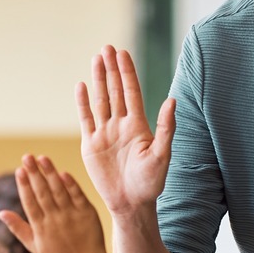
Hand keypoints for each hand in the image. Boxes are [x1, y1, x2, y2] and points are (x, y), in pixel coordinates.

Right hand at [0, 155, 106, 252]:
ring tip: (42, 158)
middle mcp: (55, 220)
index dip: (24, 186)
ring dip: (50, 173)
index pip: (30, 203)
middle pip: (43, 193)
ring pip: (59, 191)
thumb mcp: (33, 245)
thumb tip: (0, 213)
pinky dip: (70, 184)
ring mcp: (72, 216)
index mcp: (41, 227)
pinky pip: (78, 196)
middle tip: (27, 156)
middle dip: (34, 173)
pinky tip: (62, 172)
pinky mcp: (87, 213)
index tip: (19, 170)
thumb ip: (17, 227)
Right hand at [76, 46, 174, 216]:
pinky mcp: (91, 145)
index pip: (131, 92)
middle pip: (115, 91)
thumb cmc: (151, 183)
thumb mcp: (162, 155)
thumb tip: (172, 101)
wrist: (131, 204)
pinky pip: (86, 119)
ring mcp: (105, 134)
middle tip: (106, 47)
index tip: (122, 53)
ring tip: (95, 59)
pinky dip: (83, 103)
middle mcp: (121, 125)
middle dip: (111, 69)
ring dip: (98, 80)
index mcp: (138, 126)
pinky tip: (81, 86)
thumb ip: (166, 128)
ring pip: (100, 101)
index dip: (127, 72)